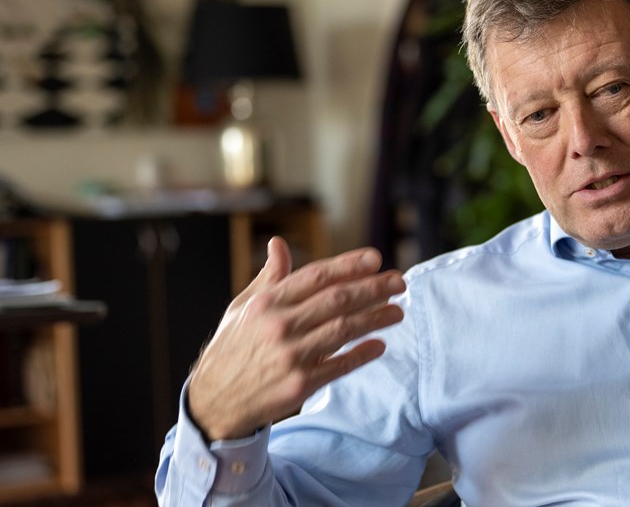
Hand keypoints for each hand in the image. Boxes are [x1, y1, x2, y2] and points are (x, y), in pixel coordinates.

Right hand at [187, 237, 404, 439]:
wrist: (214, 401)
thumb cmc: (232, 348)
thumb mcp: (242, 308)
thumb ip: (268, 278)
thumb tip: (278, 244)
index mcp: (267, 304)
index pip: (316, 276)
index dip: (349, 265)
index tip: (375, 259)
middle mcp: (280, 326)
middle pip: (337, 300)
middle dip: (373, 288)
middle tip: (399, 282)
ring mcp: (291, 356)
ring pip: (344, 330)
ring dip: (376, 318)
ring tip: (398, 310)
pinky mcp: (300, 384)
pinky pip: (340, 365)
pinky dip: (362, 354)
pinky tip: (380, 344)